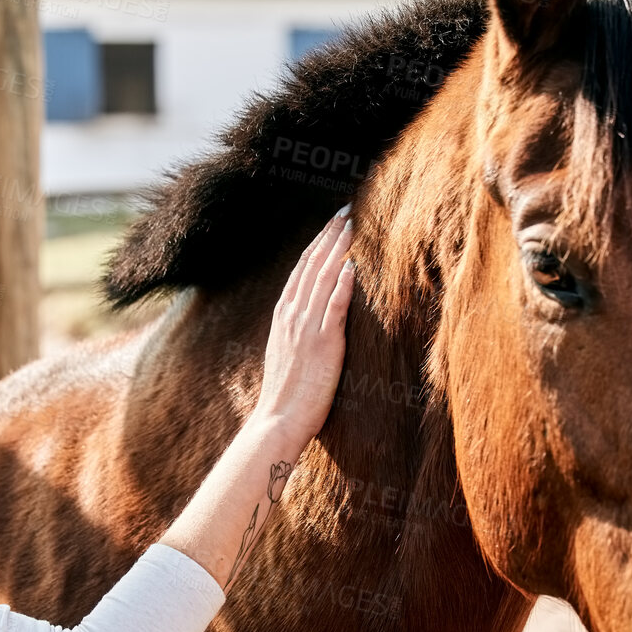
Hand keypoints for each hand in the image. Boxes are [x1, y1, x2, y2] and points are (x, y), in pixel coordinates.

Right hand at [250, 205, 355, 453]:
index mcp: (283, 316)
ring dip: (337, 250)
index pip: (301, 271)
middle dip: (329, 236)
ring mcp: (306, 328)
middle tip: (345, 211)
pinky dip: (342, 285)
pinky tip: (351, 265)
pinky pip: (333, 308)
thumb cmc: (285, 395)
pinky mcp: (323, 344)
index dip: (316, 245)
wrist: (279, 420)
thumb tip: (309, 318)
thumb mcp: (286, 353)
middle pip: (312, 266)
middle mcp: (292, 316)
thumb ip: (296, 331)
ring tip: (352, 226)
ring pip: (323, 279)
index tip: (330, 224)